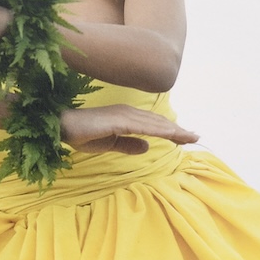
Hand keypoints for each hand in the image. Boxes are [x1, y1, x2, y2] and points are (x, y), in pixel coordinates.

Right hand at [60, 104, 199, 154]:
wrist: (64, 128)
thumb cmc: (83, 134)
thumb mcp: (110, 144)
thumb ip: (128, 145)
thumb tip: (147, 147)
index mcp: (126, 117)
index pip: (153, 125)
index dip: (171, 130)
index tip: (186, 137)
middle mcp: (128, 112)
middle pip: (158, 123)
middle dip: (178, 130)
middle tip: (196, 137)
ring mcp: (124, 115)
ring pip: (155, 124)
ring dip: (174, 130)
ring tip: (190, 137)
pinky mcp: (119, 121)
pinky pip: (144, 128)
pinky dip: (160, 131)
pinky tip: (172, 136)